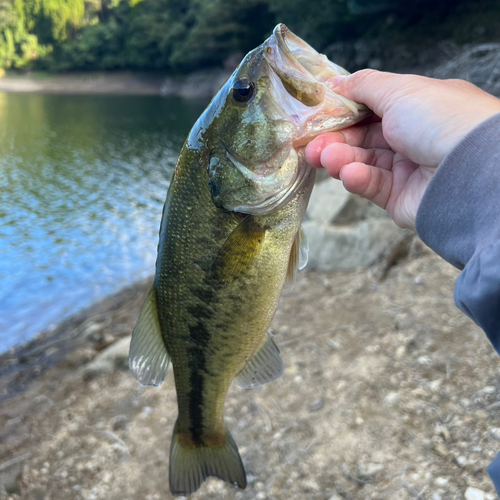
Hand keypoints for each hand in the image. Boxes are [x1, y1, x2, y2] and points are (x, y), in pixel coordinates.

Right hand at [305, 70, 499, 228]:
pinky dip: (358, 179)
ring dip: (340, 159)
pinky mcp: (399, 197)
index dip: (343, 112)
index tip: (317, 116)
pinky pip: (372, 185)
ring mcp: (406, 168)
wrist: (470, 173)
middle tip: (310, 145)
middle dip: (334, 140)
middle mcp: (412, 137)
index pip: (372, 108)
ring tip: (324, 158)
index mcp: (417, 107)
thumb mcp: (400, 90)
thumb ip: (364, 85)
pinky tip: (350, 173)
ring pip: (363, 162)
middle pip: (363, 138)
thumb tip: (338, 82)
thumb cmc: (440, 121)